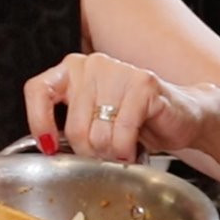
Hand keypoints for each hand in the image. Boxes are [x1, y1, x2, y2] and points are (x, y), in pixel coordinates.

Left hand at [23, 53, 194, 161]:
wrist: (182, 117)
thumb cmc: (134, 122)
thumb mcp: (91, 123)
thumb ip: (68, 128)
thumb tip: (48, 149)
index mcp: (72, 71)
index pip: (38, 90)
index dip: (38, 121)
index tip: (49, 146)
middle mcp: (92, 65)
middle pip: (73, 126)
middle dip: (89, 152)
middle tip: (104, 154)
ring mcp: (118, 71)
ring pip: (98, 134)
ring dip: (110, 154)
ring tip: (121, 148)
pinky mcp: (143, 84)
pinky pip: (122, 133)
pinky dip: (126, 150)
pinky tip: (133, 148)